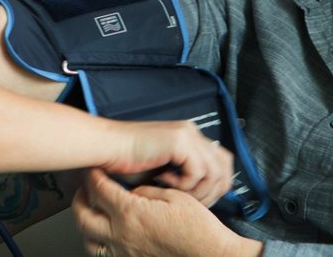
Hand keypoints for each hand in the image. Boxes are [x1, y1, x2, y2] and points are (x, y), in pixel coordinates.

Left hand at [73, 169, 261, 256]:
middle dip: (79, 200)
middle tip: (83, 190)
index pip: (99, 189)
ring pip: (89, 241)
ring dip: (86, 225)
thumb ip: (146, 191)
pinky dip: (100, 243)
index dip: (93, 176)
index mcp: (131, 213)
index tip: (94, 170)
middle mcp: (122, 235)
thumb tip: (132, 190)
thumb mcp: (173, 196)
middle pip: (83, 216)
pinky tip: (108, 235)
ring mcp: (124, 252)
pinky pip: (104, 254)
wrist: (210, 254)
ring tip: (91, 213)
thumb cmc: (197, 228)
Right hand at [101, 120, 234, 208]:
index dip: (215, 185)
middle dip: (213, 190)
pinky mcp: (180, 141)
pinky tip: (164, 181)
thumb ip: (183, 175)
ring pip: (214, 172)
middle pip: (225, 166)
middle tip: (193, 201)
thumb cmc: (126, 160)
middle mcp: (192, 132)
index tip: (200, 199)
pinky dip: (184, 184)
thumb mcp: (163, 170)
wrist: (107, 147)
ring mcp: (187, 134)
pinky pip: (198, 172)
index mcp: (189, 137)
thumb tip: (204, 193)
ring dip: (197, 190)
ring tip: (176, 193)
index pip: (221, 161)